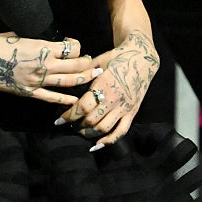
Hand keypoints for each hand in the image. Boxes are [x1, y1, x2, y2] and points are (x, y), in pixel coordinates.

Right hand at [0, 34, 100, 106]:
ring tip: (92, 76)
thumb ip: (36, 40)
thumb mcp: (21, 34)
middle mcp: (44, 64)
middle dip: (88, 64)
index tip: (74, 45)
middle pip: (76, 65)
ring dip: (83, 79)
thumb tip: (45, 41)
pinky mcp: (29, 92)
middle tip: (93, 63)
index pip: (71, 48)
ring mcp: (37, 80)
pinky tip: (74, 99)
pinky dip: (65, 99)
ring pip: (68, 81)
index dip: (77, 46)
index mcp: (43, 47)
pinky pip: (51, 97)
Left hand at [58, 30, 159, 148]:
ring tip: (80, 131)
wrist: (143, 58)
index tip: (58, 120)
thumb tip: (67, 76)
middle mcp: (113, 98)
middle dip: (76, 124)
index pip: (82, 106)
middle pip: (91, 119)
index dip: (68, 115)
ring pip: (103, 128)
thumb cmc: (118, 57)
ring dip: (89, 133)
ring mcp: (124, 107)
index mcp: (103, 84)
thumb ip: (84, 71)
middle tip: (67, 125)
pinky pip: (121, 131)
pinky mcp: (132, 112)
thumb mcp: (99, 60)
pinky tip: (97, 145)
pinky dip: (109, 141)